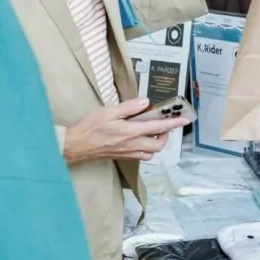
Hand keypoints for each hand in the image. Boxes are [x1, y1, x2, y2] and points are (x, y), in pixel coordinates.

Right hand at [62, 98, 189, 163]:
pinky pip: (141, 156)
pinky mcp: (123, 157)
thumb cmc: (89, 127)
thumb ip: (129, 107)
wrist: (75, 146)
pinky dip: (147, 149)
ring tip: (154, 131)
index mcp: (130, 132)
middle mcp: (132, 145)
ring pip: (151, 152)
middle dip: (166, 135)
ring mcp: (128, 153)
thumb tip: (146, 102)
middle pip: (158, 145)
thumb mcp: (108, 111)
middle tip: (165, 125)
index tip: (184, 120)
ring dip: (157, 143)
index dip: (172, 123)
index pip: (157, 127)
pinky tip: (141, 140)